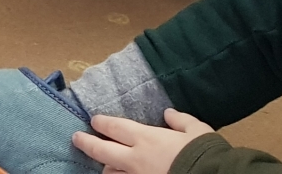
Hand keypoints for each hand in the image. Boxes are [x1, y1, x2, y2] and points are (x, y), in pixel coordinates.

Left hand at [74, 110, 212, 173]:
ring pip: (110, 173)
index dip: (102, 123)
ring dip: (105, 167)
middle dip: (86, 143)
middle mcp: (135, 159)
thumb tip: (169, 113)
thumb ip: (181, 121)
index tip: (94, 121)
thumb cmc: (205, 154)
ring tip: (102, 164)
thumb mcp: (197, 131)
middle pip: (102, 150)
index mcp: (147, 139)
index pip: (115, 127)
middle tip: (76, 138)